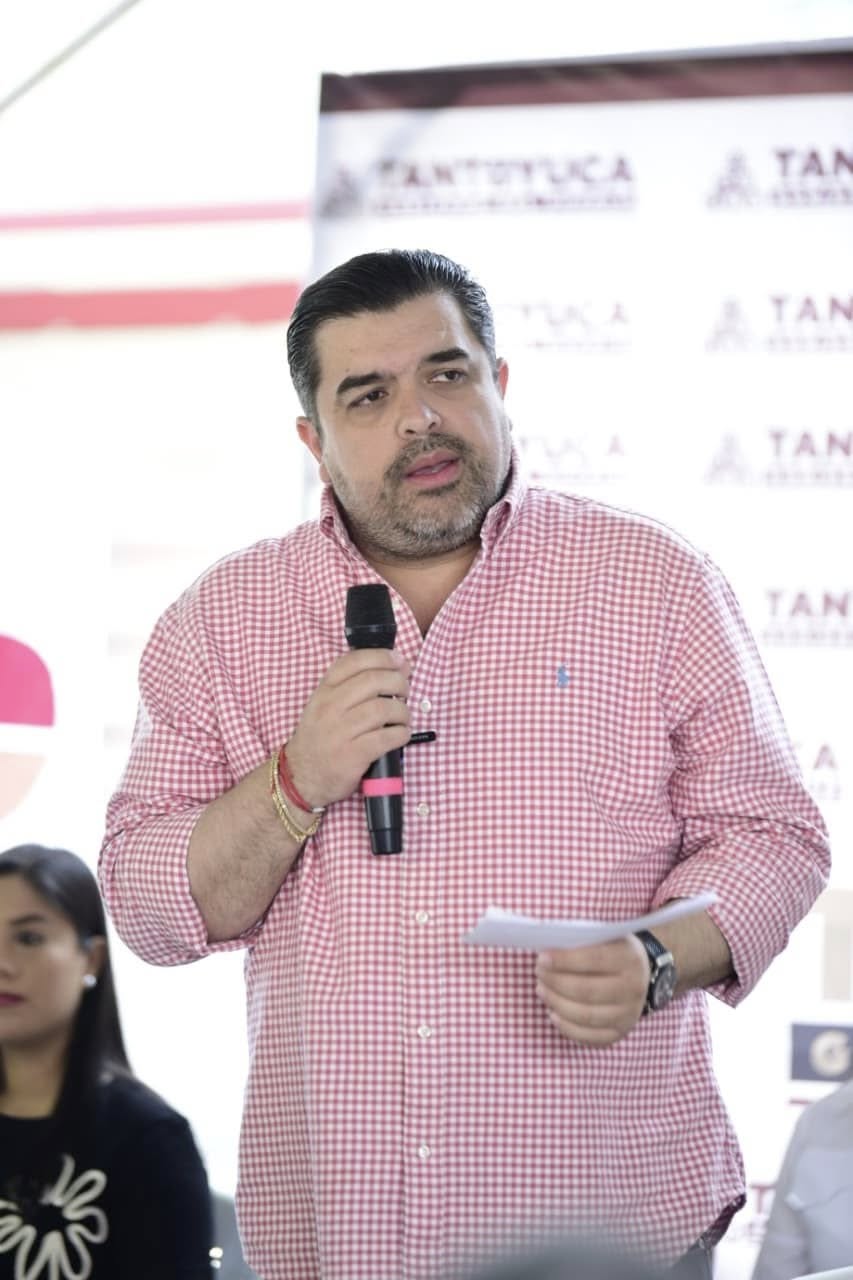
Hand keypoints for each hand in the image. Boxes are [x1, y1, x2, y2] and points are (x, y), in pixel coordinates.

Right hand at [284, 649, 411, 811]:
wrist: (301, 776)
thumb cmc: (320, 738)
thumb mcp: (325, 705)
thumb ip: (354, 686)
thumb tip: (397, 666)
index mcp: (324, 691)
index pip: (353, 661)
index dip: (382, 657)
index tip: (399, 660)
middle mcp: (330, 708)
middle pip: (374, 681)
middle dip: (399, 682)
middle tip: (405, 692)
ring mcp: (341, 732)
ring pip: (383, 709)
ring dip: (403, 712)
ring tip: (403, 718)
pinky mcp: (353, 755)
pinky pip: (386, 737)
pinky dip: (402, 734)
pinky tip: (401, 735)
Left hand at [535, 935, 649, 1046]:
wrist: (639, 974)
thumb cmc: (611, 951)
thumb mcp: (604, 938)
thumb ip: (581, 940)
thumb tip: (547, 948)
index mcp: (629, 958)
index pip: (595, 959)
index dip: (565, 960)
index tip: (542, 958)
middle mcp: (633, 988)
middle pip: (587, 991)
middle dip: (556, 982)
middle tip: (539, 973)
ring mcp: (629, 1014)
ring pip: (586, 1016)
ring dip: (556, 1003)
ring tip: (541, 990)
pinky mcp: (620, 1032)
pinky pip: (589, 1036)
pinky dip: (566, 1027)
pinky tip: (553, 1014)